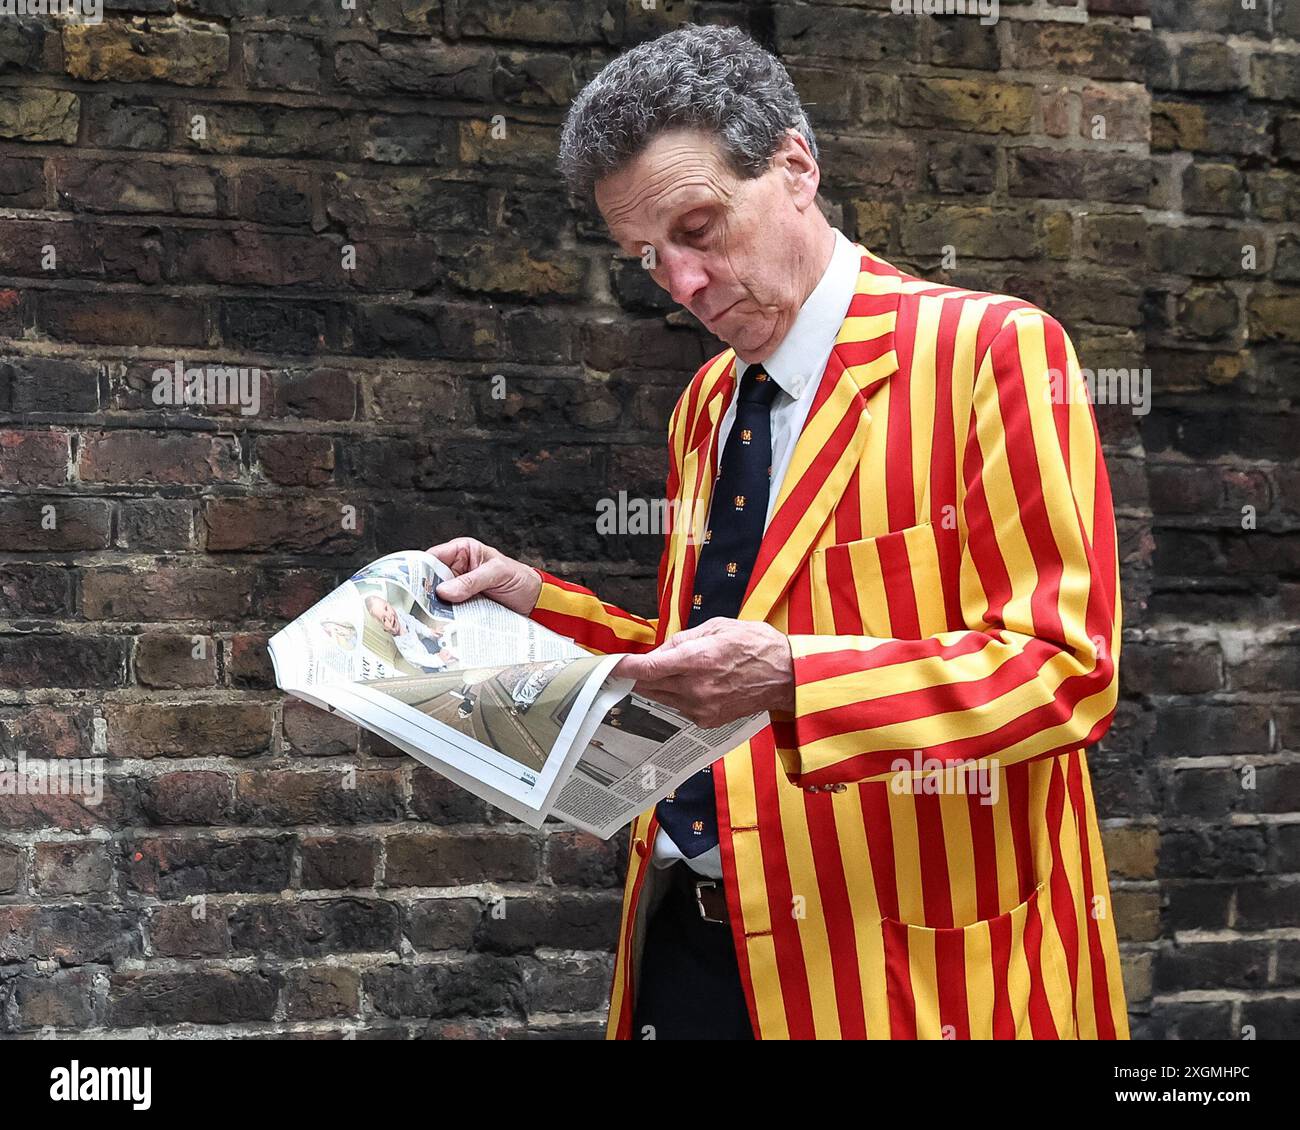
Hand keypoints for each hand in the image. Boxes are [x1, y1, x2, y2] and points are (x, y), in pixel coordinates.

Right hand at [427, 537, 541, 615]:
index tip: (412, 584)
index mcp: (462, 551)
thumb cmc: (519, 579)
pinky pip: (449, 612)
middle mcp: (457, 569)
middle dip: (425, 593)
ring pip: (437, 598)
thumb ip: (472, 580)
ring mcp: (458, 590)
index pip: (432, 557)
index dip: (419, 570)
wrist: (535, 601)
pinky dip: (445, 618)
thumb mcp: (498, 573)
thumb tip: (445, 591)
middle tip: (418, 606)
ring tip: (428, 618)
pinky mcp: (463, 607)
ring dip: (434, 608)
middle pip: (430, 580)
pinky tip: (441, 625)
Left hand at [612, 618, 794, 727]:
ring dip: (655, 684)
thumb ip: (682, 640)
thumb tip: (659, 653)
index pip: (649, 668)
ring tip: (663, 671)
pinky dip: (674, 695)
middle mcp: (696, 687)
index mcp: (698, 659)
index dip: (625, 667)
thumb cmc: (755, 645)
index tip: (611, 665)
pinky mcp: (708, 720)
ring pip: (661, 697)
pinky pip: (678, 707)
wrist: (786, 676)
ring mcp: (701, 707)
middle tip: (630, 665)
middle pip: (649, 684)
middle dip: (638, 674)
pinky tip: (685, 684)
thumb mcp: (717, 627)